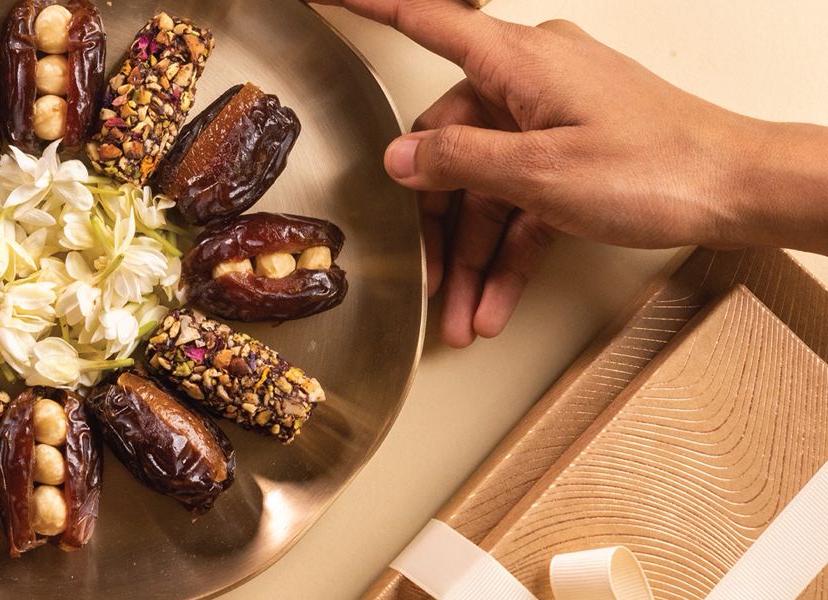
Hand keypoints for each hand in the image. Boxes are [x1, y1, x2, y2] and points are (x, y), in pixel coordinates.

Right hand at [308, 0, 827, 346]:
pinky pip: (523, 201)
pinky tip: (495, 303)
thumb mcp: (540, 174)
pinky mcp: (577, 153)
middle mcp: (532, 80)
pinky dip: (509, 251)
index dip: (373, 6)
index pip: (427, 21)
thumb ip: (459, 162)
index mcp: (519, 61)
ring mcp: (555, 117)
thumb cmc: (660, 168)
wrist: (742, 192)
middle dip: (438, 224)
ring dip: (473, 257)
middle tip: (427, 282)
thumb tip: (402, 159)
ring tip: (463, 316)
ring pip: (488, 186)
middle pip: (451, 144)